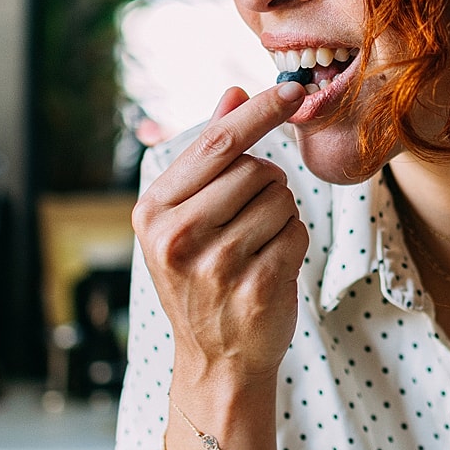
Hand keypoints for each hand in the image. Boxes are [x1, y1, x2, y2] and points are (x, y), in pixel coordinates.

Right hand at [132, 84, 308, 383]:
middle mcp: (177, 236)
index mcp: (152, 211)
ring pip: (280, 199)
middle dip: (267, 183)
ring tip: (256, 244)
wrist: (216, 360)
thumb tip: (234, 91)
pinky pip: (297, 232)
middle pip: (253, 169)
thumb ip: (209, 156)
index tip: (293, 89)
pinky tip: (272, 264)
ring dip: (281, 213)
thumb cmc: (203, 281)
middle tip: (250, 218)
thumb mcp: (188, 217)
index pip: (216, 142)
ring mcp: (216, 265)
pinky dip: (294, 240)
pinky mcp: (256, 287)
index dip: (260, 111)